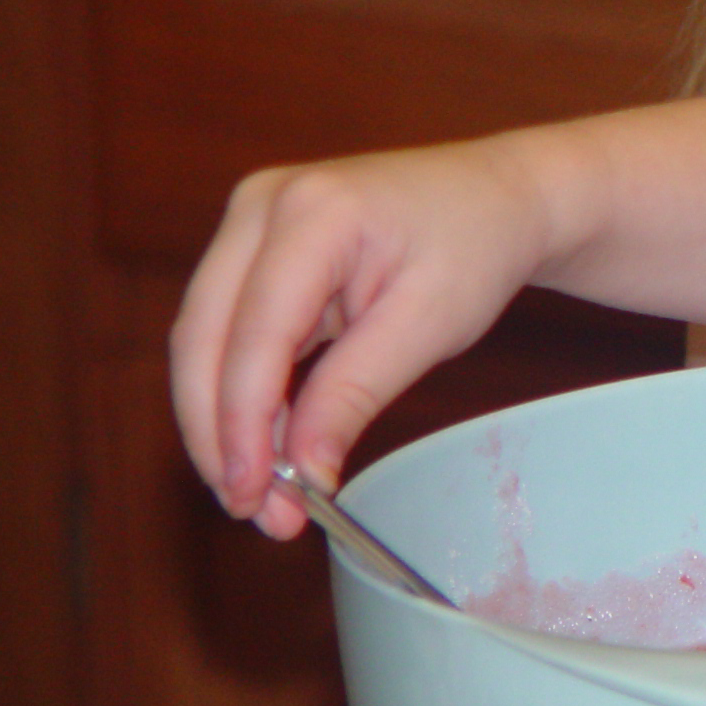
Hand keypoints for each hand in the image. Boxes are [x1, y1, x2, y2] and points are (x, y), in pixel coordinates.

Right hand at [168, 138, 554, 537]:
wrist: (500, 196)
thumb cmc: (478, 245)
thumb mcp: (429, 325)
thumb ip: (355, 394)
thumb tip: (302, 473)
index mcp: (314, 211)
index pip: (255, 332)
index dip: (241, 422)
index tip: (252, 494)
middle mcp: (264, 205)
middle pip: (205, 337)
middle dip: (219, 432)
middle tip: (251, 509)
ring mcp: (252, 222)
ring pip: (208, 341)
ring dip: (227, 423)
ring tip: (265, 499)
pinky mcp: (256, 250)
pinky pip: (233, 333)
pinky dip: (247, 395)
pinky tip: (270, 451)